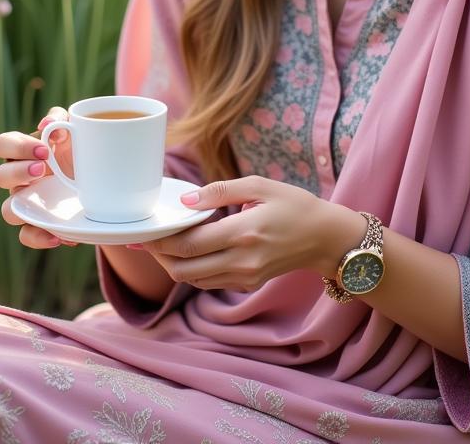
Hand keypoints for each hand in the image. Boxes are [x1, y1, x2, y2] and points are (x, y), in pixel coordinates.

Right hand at [0, 107, 77, 247]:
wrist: (103, 180)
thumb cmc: (81, 149)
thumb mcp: (76, 130)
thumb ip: (61, 119)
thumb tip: (47, 123)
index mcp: (24, 153)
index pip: (3, 144)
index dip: (16, 147)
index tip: (42, 149)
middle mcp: (20, 178)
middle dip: (18, 172)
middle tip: (42, 168)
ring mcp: (27, 203)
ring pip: (7, 210)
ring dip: (20, 207)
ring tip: (47, 202)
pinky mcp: (39, 224)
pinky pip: (26, 236)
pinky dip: (39, 237)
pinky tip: (58, 235)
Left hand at [137, 176, 361, 291]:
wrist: (326, 238)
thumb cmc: (294, 205)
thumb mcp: (260, 185)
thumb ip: (220, 191)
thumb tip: (186, 200)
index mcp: (243, 232)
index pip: (190, 243)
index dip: (161, 240)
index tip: (144, 231)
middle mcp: (242, 260)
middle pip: (184, 268)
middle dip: (159, 256)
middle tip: (145, 241)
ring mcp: (245, 276)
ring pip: (193, 280)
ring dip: (173, 265)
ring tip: (162, 245)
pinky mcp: (248, 283)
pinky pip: (209, 282)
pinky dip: (192, 270)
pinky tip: (187, 252)